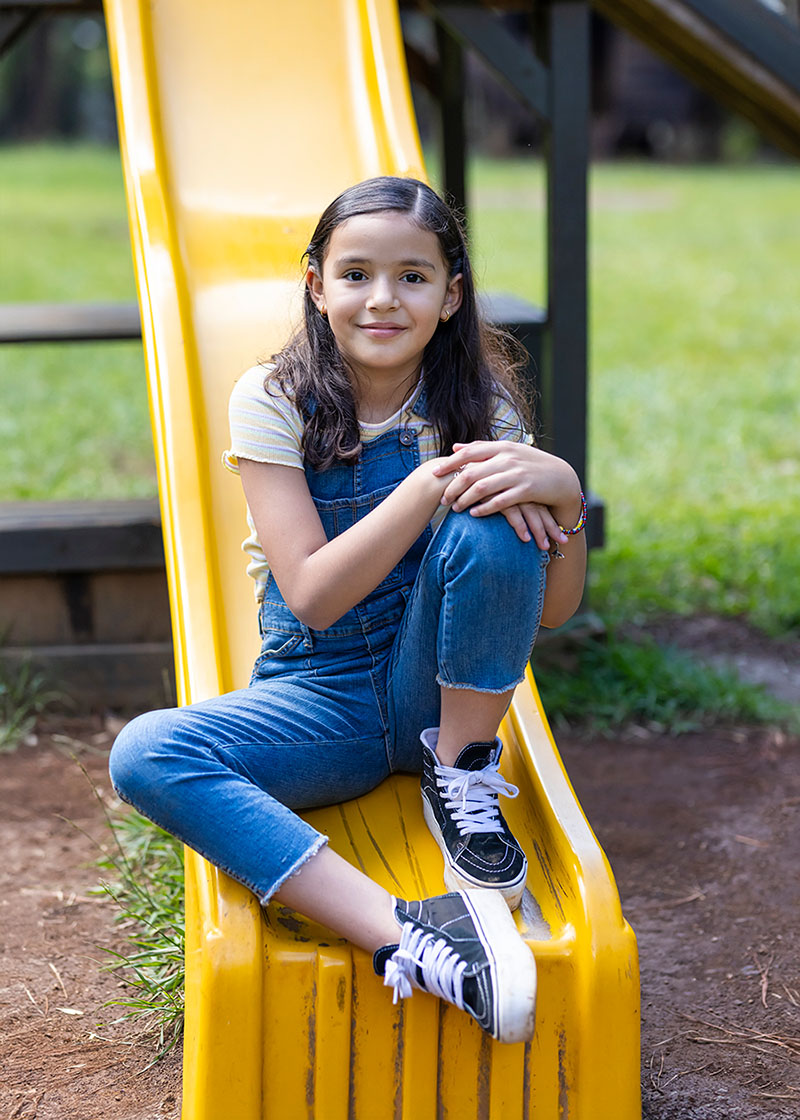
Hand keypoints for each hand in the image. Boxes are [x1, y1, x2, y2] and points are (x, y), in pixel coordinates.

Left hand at [432, 441, 580, 545]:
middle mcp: (508, 458)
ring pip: (483, 487)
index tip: (434, 473)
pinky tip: (474, 514)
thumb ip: (483, 449)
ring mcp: (517, 474)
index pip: (470, 453)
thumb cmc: (530, 465)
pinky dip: (485, 508)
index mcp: (502, 447)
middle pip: (472, 472)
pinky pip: (500, 501)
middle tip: (443, 498)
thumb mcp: (509, 451)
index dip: (450, 463)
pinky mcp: (526, 490)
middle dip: (454, 487)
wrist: (562, 478)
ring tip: (455, 509)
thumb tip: (455, 447)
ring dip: (466, 499)